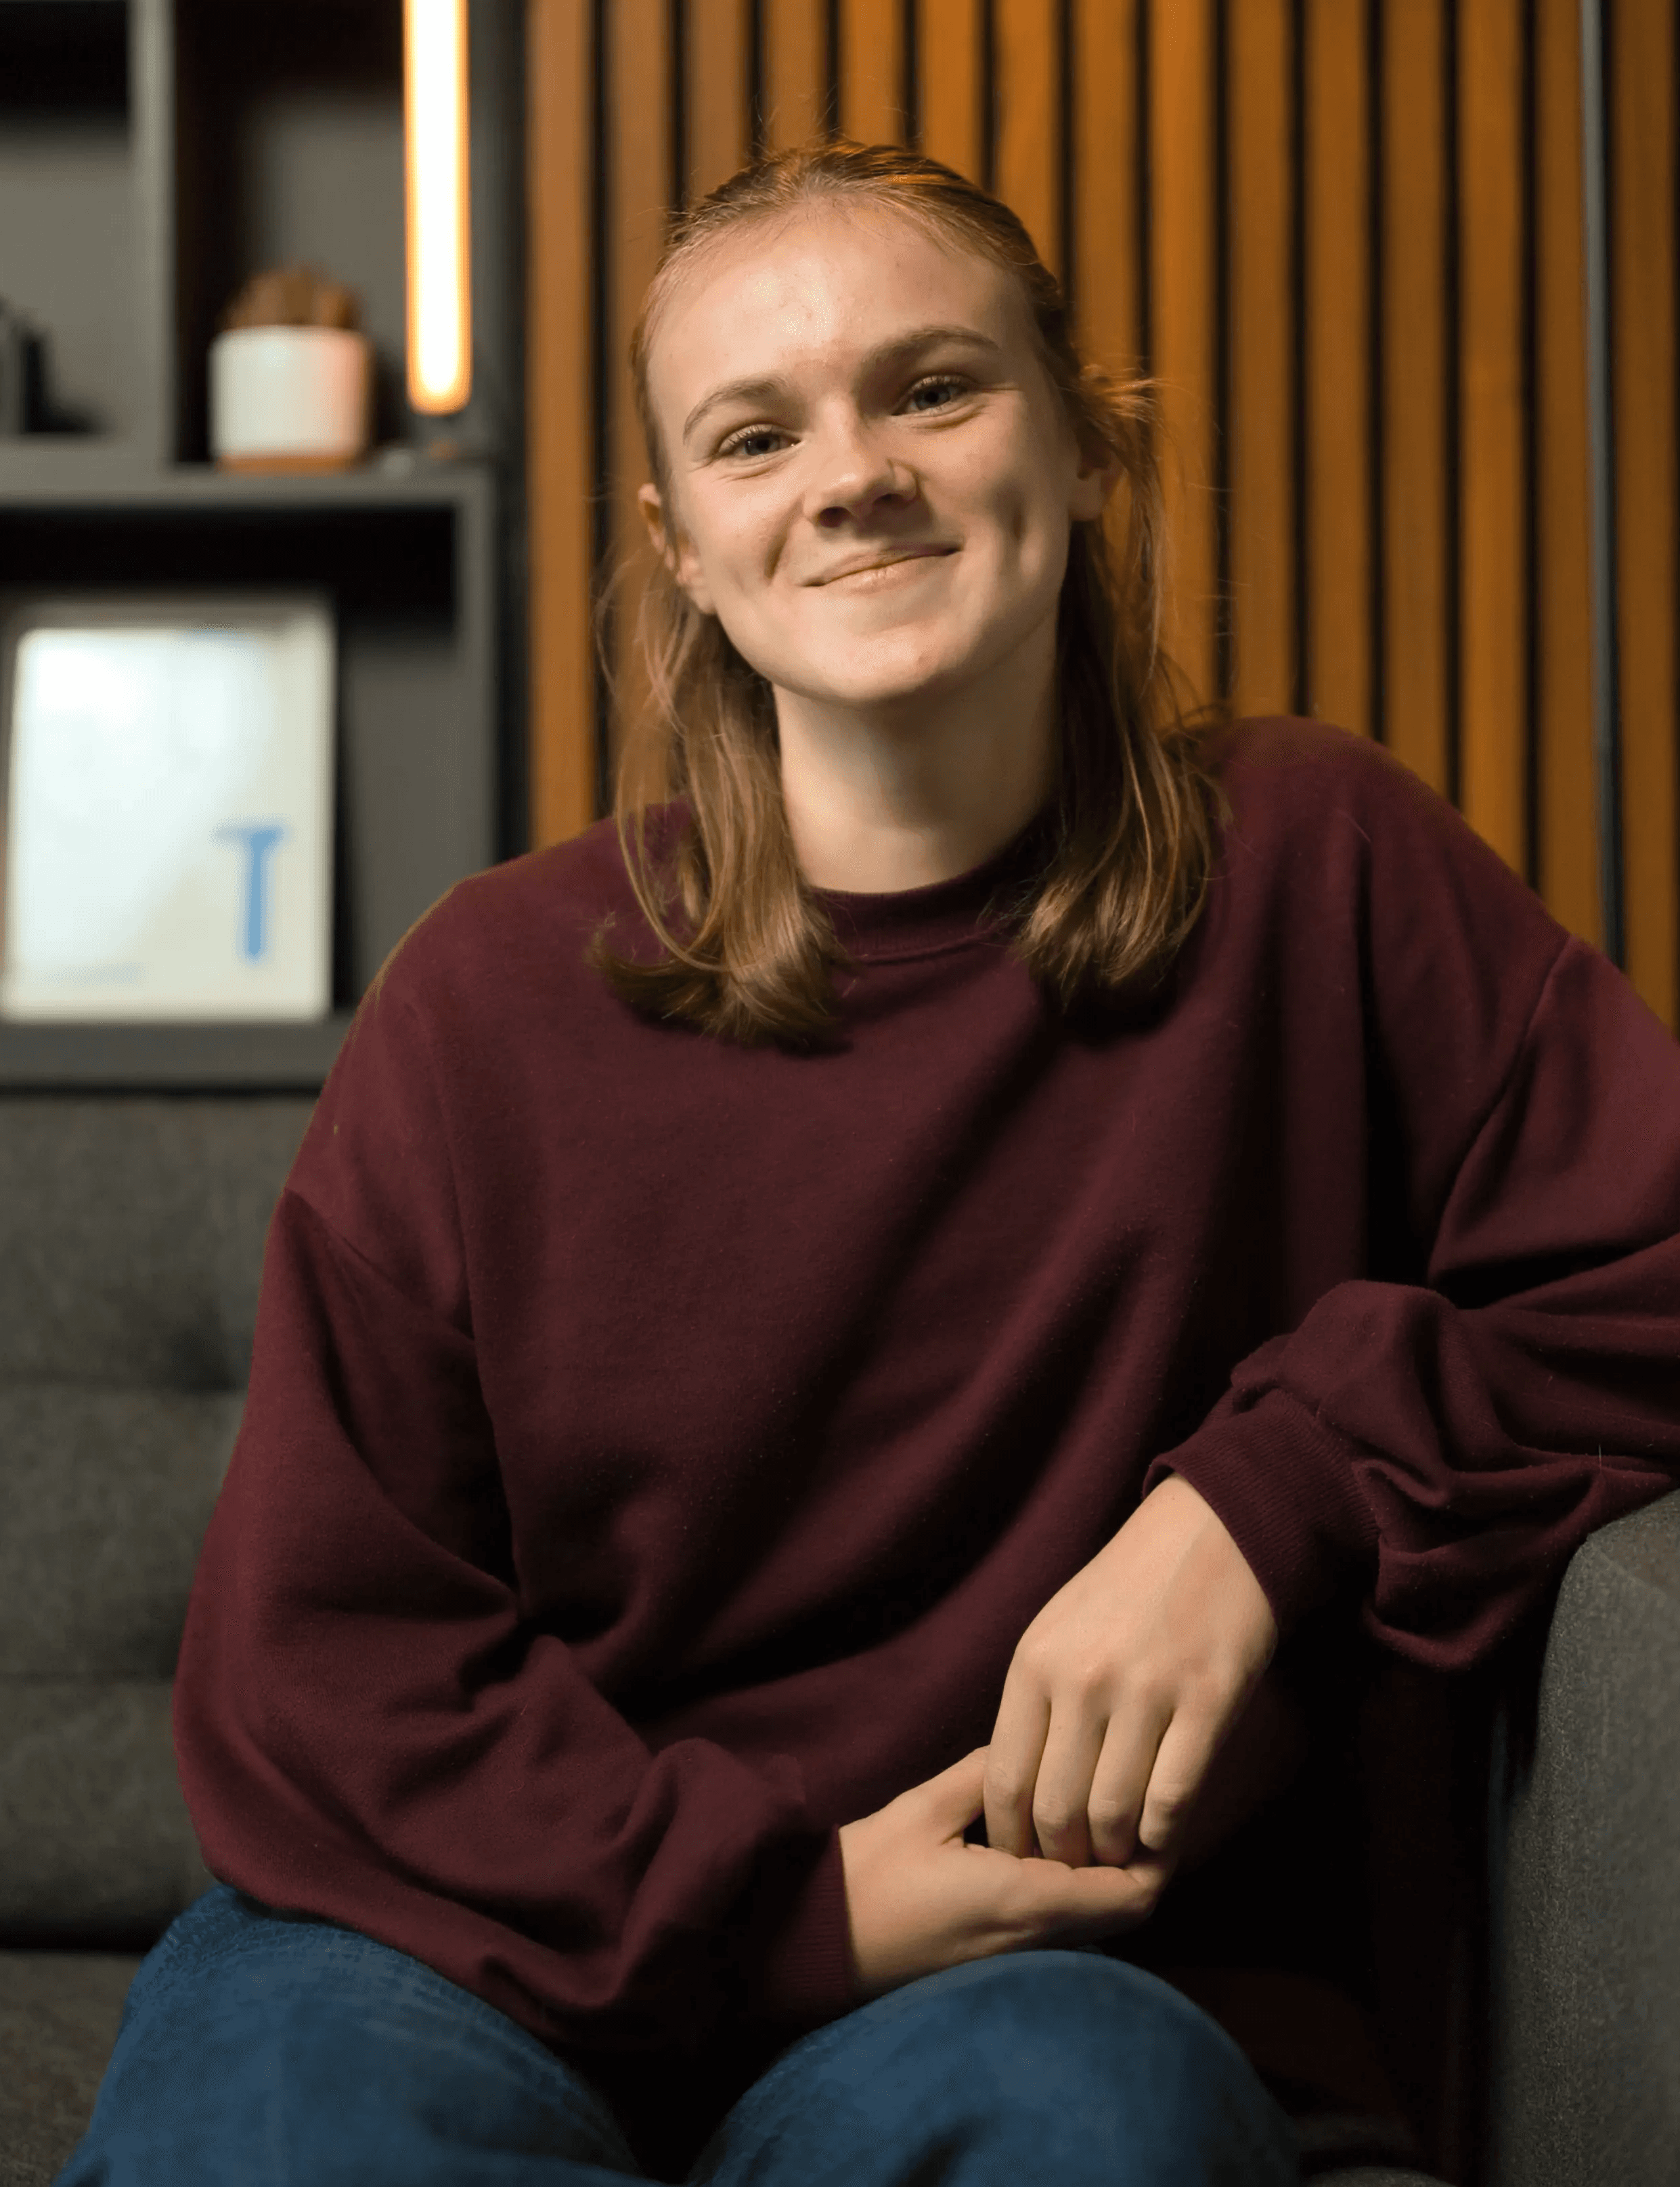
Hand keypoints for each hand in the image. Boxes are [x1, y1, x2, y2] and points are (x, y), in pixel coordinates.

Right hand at [838, 1747, 1164, 1998]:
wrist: (813, 1947)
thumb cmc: (866, 1879)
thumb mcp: (925, 1809)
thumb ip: (988, 1775)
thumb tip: (1038, 1748)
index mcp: (1027, 1901)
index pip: (1133, 1893)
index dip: (1159, 1849)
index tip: (1155, 1798)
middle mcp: (1036, 1939)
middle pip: (1125, 1907)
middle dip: (1137, 1852)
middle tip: (1130, 1788)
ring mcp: (1018, 1957)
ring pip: (1095, 1917)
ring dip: (1103, 1868)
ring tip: (1094, 1803)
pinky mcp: (997, 1958)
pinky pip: (1061, 1925)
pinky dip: (1072, 1886)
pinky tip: (1050, 1841)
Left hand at [983, 1474, 1278, 1872]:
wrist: (1212, 1532)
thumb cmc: (1128, 1587)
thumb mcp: (1057, 1628)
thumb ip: (1035, 1700)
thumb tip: (1016, 1787)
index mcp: (1035, 1662)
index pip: (1004, 1782)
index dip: (1011, 1837)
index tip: (1024, 1860)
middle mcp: (1083, 1680)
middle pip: (1056, 1812)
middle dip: (1063, 1859)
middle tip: (1078, 1871)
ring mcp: (1146, 1692)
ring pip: (1113, 1816)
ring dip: (1116, 1853)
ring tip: (1121, 1857)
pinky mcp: (1206, 1701)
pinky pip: (1174, 1799)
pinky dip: (1165, 1835)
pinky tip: (1163, 1837)